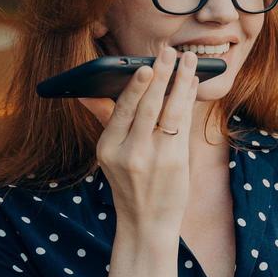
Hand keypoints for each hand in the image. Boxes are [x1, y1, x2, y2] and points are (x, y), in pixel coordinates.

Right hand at [80, 44, 198, 240]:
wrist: (147, 224)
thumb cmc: (129, 184)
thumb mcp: (109, 156)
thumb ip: (105, 120)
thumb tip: (85, 92)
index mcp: (108, 148)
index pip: (122, 110)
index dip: (135, 87)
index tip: (145, 66)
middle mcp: (131, 153)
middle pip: (148, 106)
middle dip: (160, 76)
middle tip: (169, 52)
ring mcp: (155, 158)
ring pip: (170, 112)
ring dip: (181, 83)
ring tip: (189, 61)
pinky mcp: (176, 162)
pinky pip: (184, 124)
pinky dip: (189, 101)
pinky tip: (192, 85)